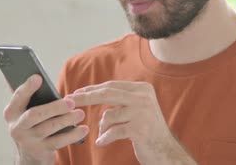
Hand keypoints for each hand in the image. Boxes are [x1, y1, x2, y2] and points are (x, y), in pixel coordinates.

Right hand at [3, 75, 88, 164]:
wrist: (29, 155)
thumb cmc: (32, 124)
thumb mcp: (25, 112)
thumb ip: (30, 96)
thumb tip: (36, 75)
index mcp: (11, 112)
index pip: (18, 97)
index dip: (27, 87)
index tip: (38, 77)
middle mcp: (16, 127)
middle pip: (35, 115)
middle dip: (54, 107)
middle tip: (71, 102)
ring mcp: (28, 141)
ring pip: (49, 128)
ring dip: (67, 120)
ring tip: (80, 114)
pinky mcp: (40, 152)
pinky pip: (59, 142)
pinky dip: (73, 135)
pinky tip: (83, 129)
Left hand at [69, 81, 195, 164]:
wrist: (166, 151)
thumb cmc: (148, 130)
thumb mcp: (138, 108)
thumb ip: (122, 99)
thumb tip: (92, 92)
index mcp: (142, 88)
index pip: (111, 85)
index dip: (92, 89)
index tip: (76, 93)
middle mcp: (143, 97)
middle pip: (106, 94)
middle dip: (85, 98)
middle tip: (69, 101)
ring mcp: (142, 112)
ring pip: (108, 114)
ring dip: (102, 126)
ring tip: (103, 134)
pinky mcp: (139, 128)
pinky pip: (113, 131)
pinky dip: (105, 137)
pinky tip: (102, 142)